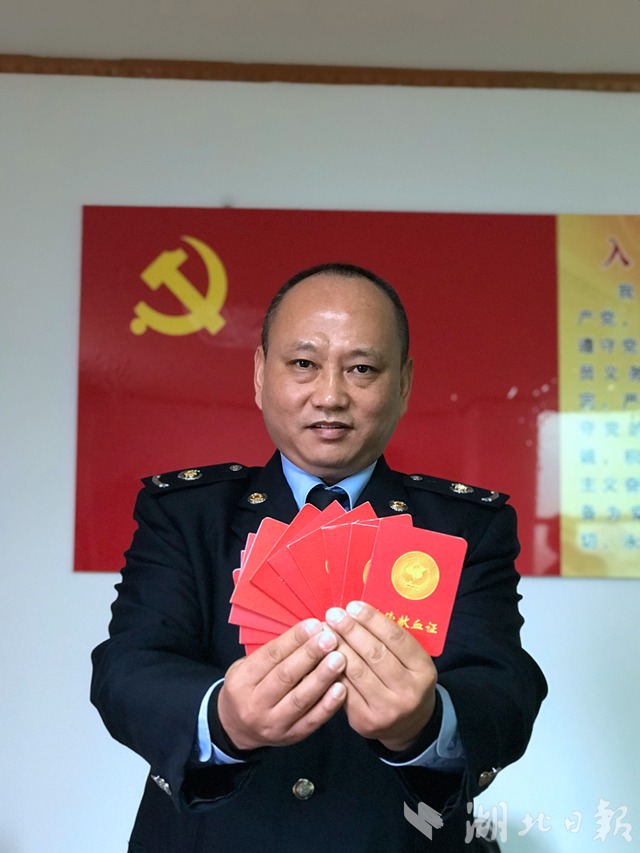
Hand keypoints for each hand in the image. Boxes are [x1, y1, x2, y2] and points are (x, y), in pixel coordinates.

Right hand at [217, 619, 346, 750]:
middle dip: (310, 655)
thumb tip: (309, 631)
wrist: (237, 728)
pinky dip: (328, 705)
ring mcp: (273, 724)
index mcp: (241, 680)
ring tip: (340, 658)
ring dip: (322, 677)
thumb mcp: (247, 666)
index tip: (315, 624)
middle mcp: (254, 704)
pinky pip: (312, 720)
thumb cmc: (249, 687)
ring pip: (300, 699)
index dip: (294, 639)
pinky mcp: (291, 737)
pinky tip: (342, 688)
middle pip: (285, 676)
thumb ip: (274, 652)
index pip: (271, 655)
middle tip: (330, 638)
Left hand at [325, 601, 436, 751]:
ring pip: (357, 671)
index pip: (396, 638)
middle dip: (350, 630)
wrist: (409, 726)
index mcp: (423, 670)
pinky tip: (323, 654)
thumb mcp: (412, 661)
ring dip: (337, 647)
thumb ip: (392, 640)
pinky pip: (344, 689)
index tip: (353, 606)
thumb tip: (358, 612)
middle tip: (333, 614)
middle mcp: (408, 691)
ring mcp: (387, 709)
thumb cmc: (406, 681)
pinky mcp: (366, 721)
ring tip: (324, 630)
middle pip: (375, 653)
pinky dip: (331, 669)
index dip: (372, 619)